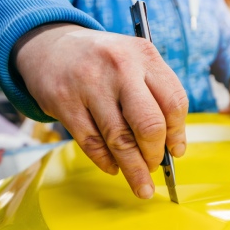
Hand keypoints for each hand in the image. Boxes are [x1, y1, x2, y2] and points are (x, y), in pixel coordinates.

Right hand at [13, 23, 187, 198]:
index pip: (174, 102)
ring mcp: (90, 84)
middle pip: (149, 124)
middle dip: (154, 154)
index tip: (176, 151)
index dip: (178, 134)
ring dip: (133, 169)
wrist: (51, 45)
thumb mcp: (135, 62)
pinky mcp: (64, 102)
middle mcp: (120, 67)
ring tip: (141, 185)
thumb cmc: (103, 62)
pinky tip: (113, 167)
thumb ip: (156, 96)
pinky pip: (92, 143)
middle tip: (154, 166)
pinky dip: (106, 162)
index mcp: (144, 55)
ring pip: (119, 140)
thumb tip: (172, 146)